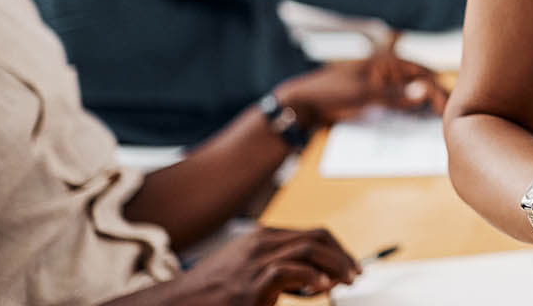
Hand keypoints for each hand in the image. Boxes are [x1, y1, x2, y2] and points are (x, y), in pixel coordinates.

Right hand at [150, 226, 359, 304]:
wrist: (176, 303)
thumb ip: (278, 267)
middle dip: (342, 254)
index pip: (313, 234)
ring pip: (309, 249)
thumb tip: (315, 279)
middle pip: (316, 238)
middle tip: (356, 274)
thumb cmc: (212, 292)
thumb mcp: (246, 269)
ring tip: (346, 281)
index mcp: (262, 238)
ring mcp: (255, 262)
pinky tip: (322, 288)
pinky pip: (288, 271)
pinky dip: (311, 277)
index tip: (350, 265)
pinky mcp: (250, 285)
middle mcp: (261, 244)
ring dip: (336, 264)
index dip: (337, 248)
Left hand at [275, 51, 446, 129]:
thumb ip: (394, 93)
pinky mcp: (381, 101)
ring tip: (443, 122)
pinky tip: (423, 125)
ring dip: (428, 107)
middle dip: (438, 97)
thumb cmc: (330, 91)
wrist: (305, 105)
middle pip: (423, 84)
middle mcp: (392, 73)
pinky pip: (403, 106)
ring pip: (415, 96)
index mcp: (389, 63)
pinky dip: (415, 114)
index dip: (439, 88)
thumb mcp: (362, 93)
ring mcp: (387, 87)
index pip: (423, 73)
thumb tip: (423, 91)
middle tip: (452, 117)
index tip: (449, 106)